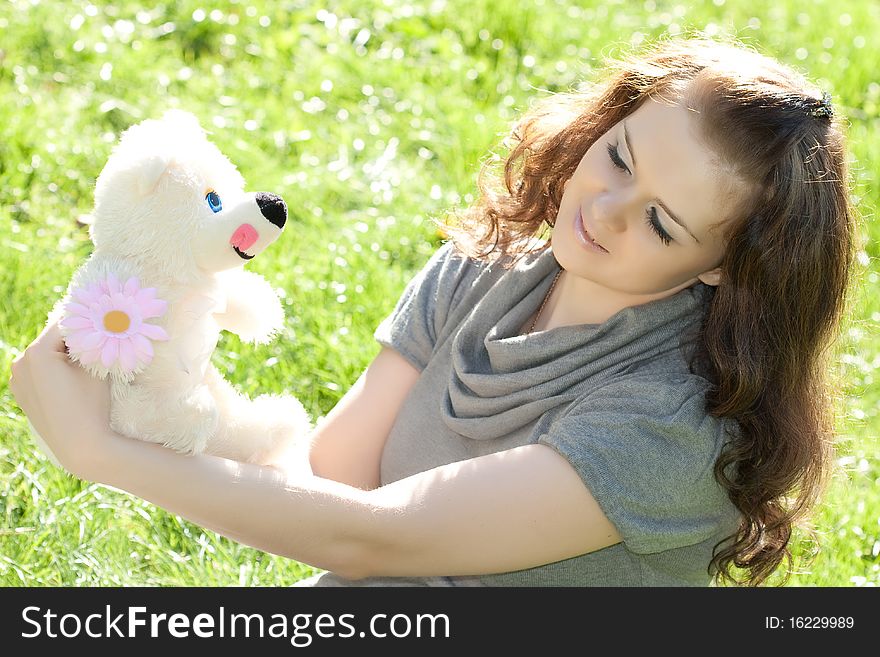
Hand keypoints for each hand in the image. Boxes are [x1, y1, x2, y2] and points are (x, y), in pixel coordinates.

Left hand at [9, 320, 112, 476]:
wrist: (80, 446)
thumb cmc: (91, 403)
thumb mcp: (95, 366)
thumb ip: (91, 341)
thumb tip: (97, 324)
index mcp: (37, 352)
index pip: (65, 323)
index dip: (87, 323)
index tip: (105, 324)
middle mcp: (20, 362)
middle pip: (53, 339)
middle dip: (74, 340)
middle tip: (98, 342)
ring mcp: (17, 380)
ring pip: (45, 355)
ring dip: (64, 354)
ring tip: (86, 363)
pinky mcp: (21, 394)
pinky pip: (39, 373)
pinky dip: (54, 370)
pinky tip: (71, 381)